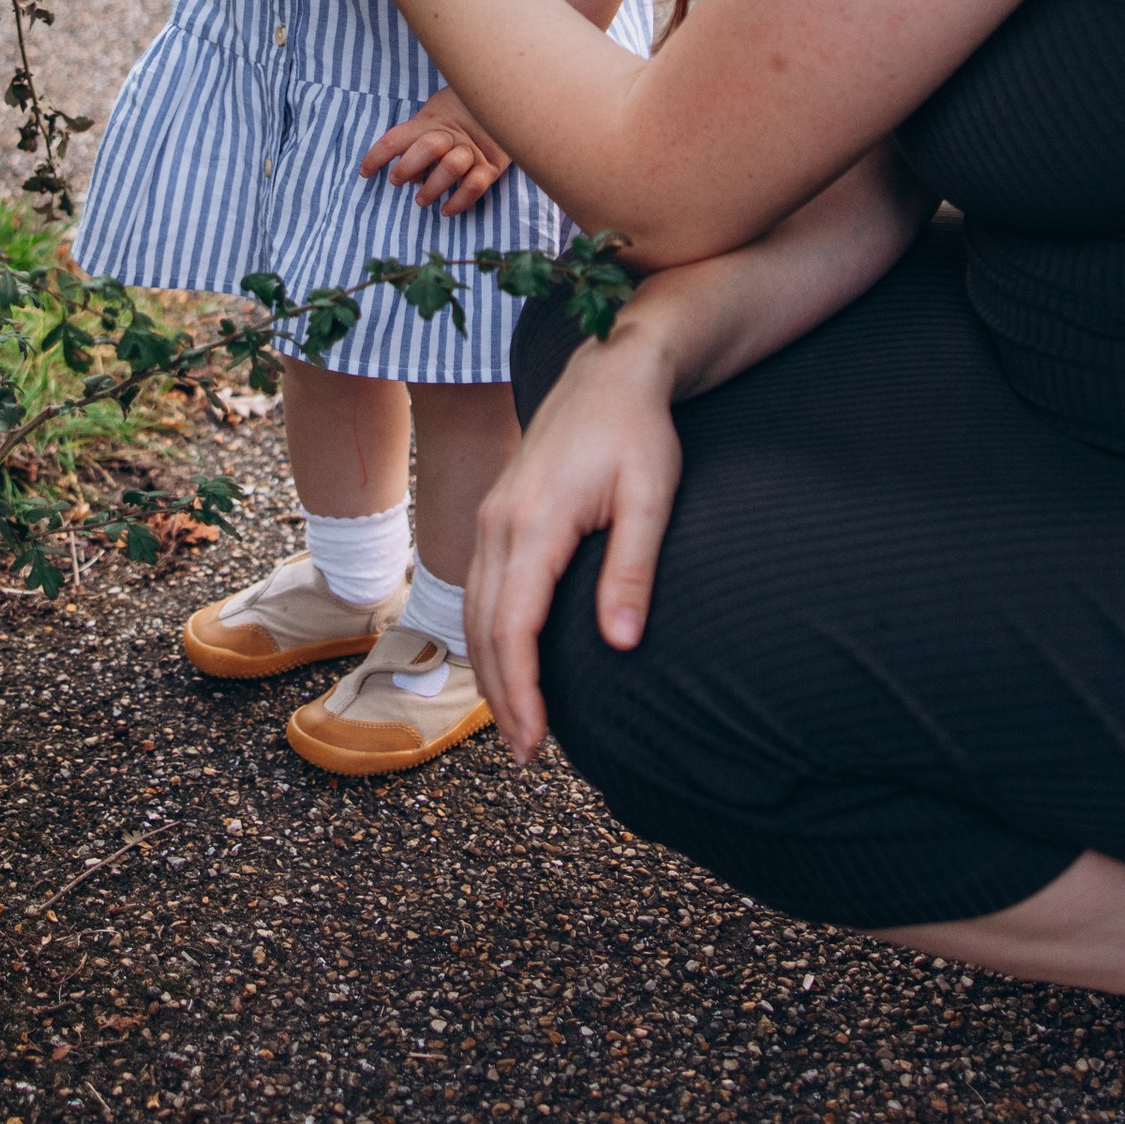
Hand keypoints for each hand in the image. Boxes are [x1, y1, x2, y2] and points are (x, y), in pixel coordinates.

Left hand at [360, 86, 511, 217]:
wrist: (504, 102)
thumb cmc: (460, 111)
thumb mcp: (435, 114)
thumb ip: (420, 138)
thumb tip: (411, 176)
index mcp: (431, 121)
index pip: (398, 137)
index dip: (377, 155)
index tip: (365, 172)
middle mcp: (451, 135)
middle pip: (428, 147)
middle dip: (408, 166)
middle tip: (396, 181)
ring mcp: (472, 150)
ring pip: (452, 166)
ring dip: (432, 187)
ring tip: (422, 201)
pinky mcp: (491, 166)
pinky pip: (475, 185)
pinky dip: (459, 201)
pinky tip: (446, 210)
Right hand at [463, 321, 682, 764]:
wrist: (611, 369)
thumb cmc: (639, 432)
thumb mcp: (651, 499)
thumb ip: (632, 572)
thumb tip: (620, 645)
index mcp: (534, 523)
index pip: (513, 627)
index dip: (521, 691)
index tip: (537, 743)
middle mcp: (499, 523)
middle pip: (483, 629)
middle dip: (501, 696)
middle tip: (528, 754)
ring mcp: (491, 516)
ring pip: (473, 610)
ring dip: (489, 670)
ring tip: (518, 723)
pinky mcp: (497, 513)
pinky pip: (478, 587)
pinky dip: (487, 634)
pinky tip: (508, 660)